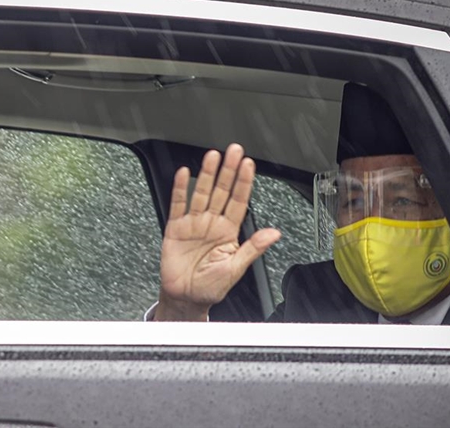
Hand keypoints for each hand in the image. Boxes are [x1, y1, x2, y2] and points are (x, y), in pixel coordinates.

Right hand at [154, 144, 280, 320]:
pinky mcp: (175, 228)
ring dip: (207, 174)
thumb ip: (253, 248)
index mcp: (228, 232)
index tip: (249, 165)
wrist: (185, 298)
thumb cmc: (210, 287)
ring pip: (202, 193)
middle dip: (228, 171)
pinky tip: (184, 174)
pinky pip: (179, 205)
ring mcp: (194, 224)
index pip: (238, 201)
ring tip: (213, 156)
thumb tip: (274, 234)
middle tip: (234, 151)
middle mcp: (212, 223)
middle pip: (221, 191)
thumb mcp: (235, 269)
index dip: (244, 183)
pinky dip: (180, 189)